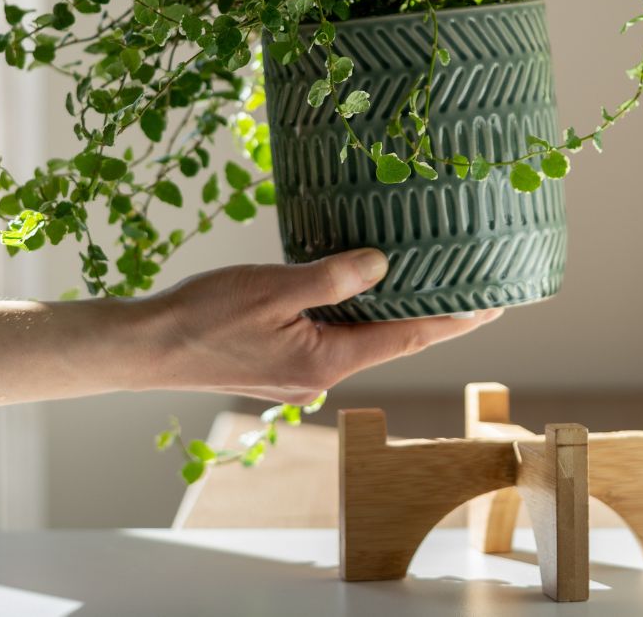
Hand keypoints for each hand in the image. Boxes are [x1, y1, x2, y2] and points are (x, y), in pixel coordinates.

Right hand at [138, 249, 501, 403]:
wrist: (146, 348)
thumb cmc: (204, 315)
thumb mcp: (275, 286)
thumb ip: (334, 277)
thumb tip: (383, 265)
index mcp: (328, 361)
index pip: (409, 336)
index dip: (455, 319)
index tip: (495, 305)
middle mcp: (321, 376)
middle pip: (390, 340)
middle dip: (430, 315)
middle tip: (473, 288)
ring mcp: (299, 376)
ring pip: (358, 338)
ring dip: (389, 313)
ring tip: (425, 283)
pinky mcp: (280, 366)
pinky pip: (330, 337)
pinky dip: (351, 315)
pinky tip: (357, 292)